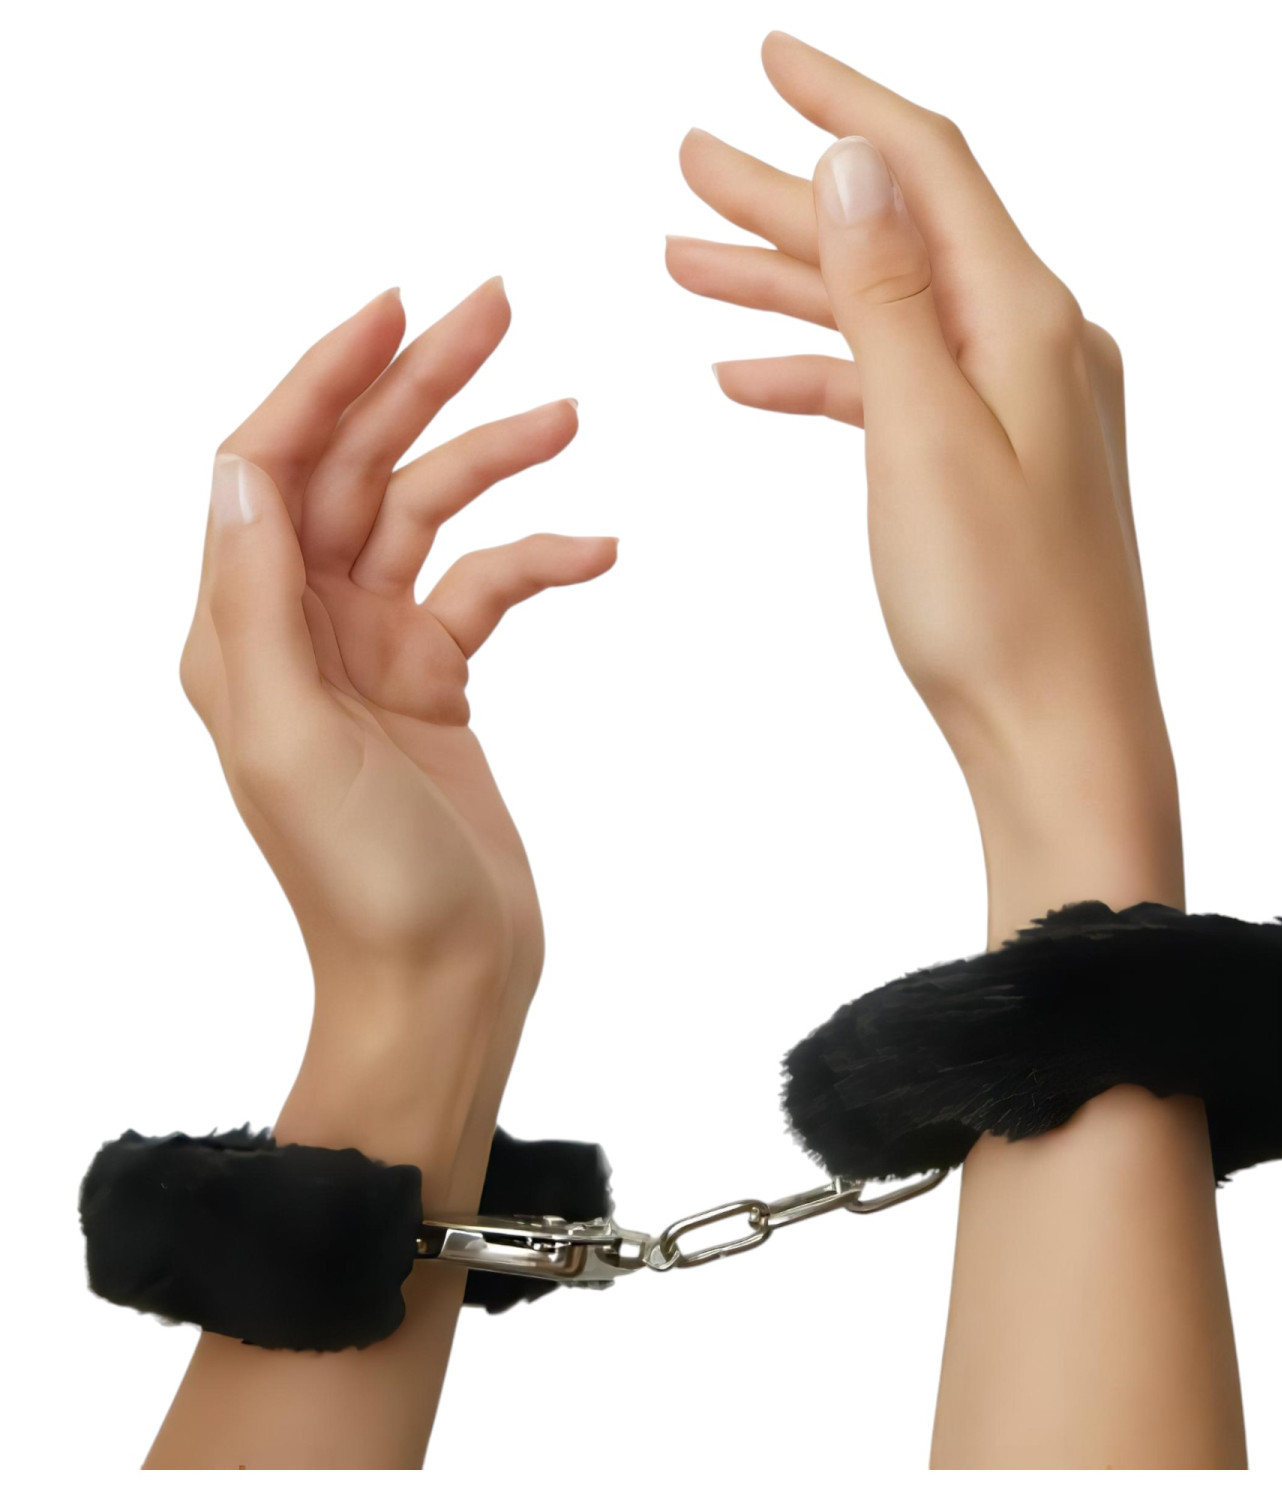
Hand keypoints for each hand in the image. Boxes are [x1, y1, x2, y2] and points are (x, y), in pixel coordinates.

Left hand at [179, 279, 614, 1052]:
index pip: (271, 465)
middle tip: (496, 307)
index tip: (396, 310)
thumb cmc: (362, 883)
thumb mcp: (286, 740)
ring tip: (565, 412)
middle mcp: (298, 628)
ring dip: (489, 459)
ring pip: (425, 518)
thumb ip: (255, 603)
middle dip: (419, 386)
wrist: (440, 978)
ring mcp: (371, 652)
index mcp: (244, 631)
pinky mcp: (434, 682)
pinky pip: (484, 589)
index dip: (326, 378)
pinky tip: (599, 548)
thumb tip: (242, 468)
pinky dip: (537, 559)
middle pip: (355, 470)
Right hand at [668, 34, 1180, 937]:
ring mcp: (1015, 407)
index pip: (927, 168)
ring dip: (789, 287)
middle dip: (785, 198)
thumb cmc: (1000, 608)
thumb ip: (888, 294)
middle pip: (894, 235)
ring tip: (687, 263)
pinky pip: (895, 389)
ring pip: (885, 314)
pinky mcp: (990, 465)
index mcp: (1030, 320)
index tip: (765, 59)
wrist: (1057, 733)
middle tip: (688, 163)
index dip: (842, 105)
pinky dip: (823, 373)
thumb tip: (859, 162)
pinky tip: (748, 377)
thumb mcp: (924, 435)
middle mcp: (1035, 345)